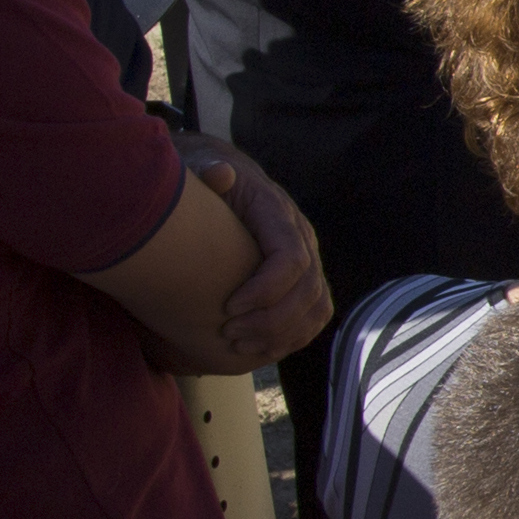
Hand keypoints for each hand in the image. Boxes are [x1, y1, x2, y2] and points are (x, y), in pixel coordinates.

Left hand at [175, 133, 331, 364]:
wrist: (227, 187)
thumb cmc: (207, 186)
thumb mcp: (202, 170)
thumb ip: (208, 173)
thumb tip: (220, 173)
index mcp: (279, 214)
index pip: (291, 259)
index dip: (265, 289)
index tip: (227, 307)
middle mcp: (302, 238)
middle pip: (308, 290)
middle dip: (269, 320)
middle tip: (227, 333)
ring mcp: (308, 261)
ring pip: (316, 307)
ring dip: (281, 334)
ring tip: (238, 345)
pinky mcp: (305, 280)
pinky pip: (315, 316)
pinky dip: (292, 338)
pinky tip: (257, 349)